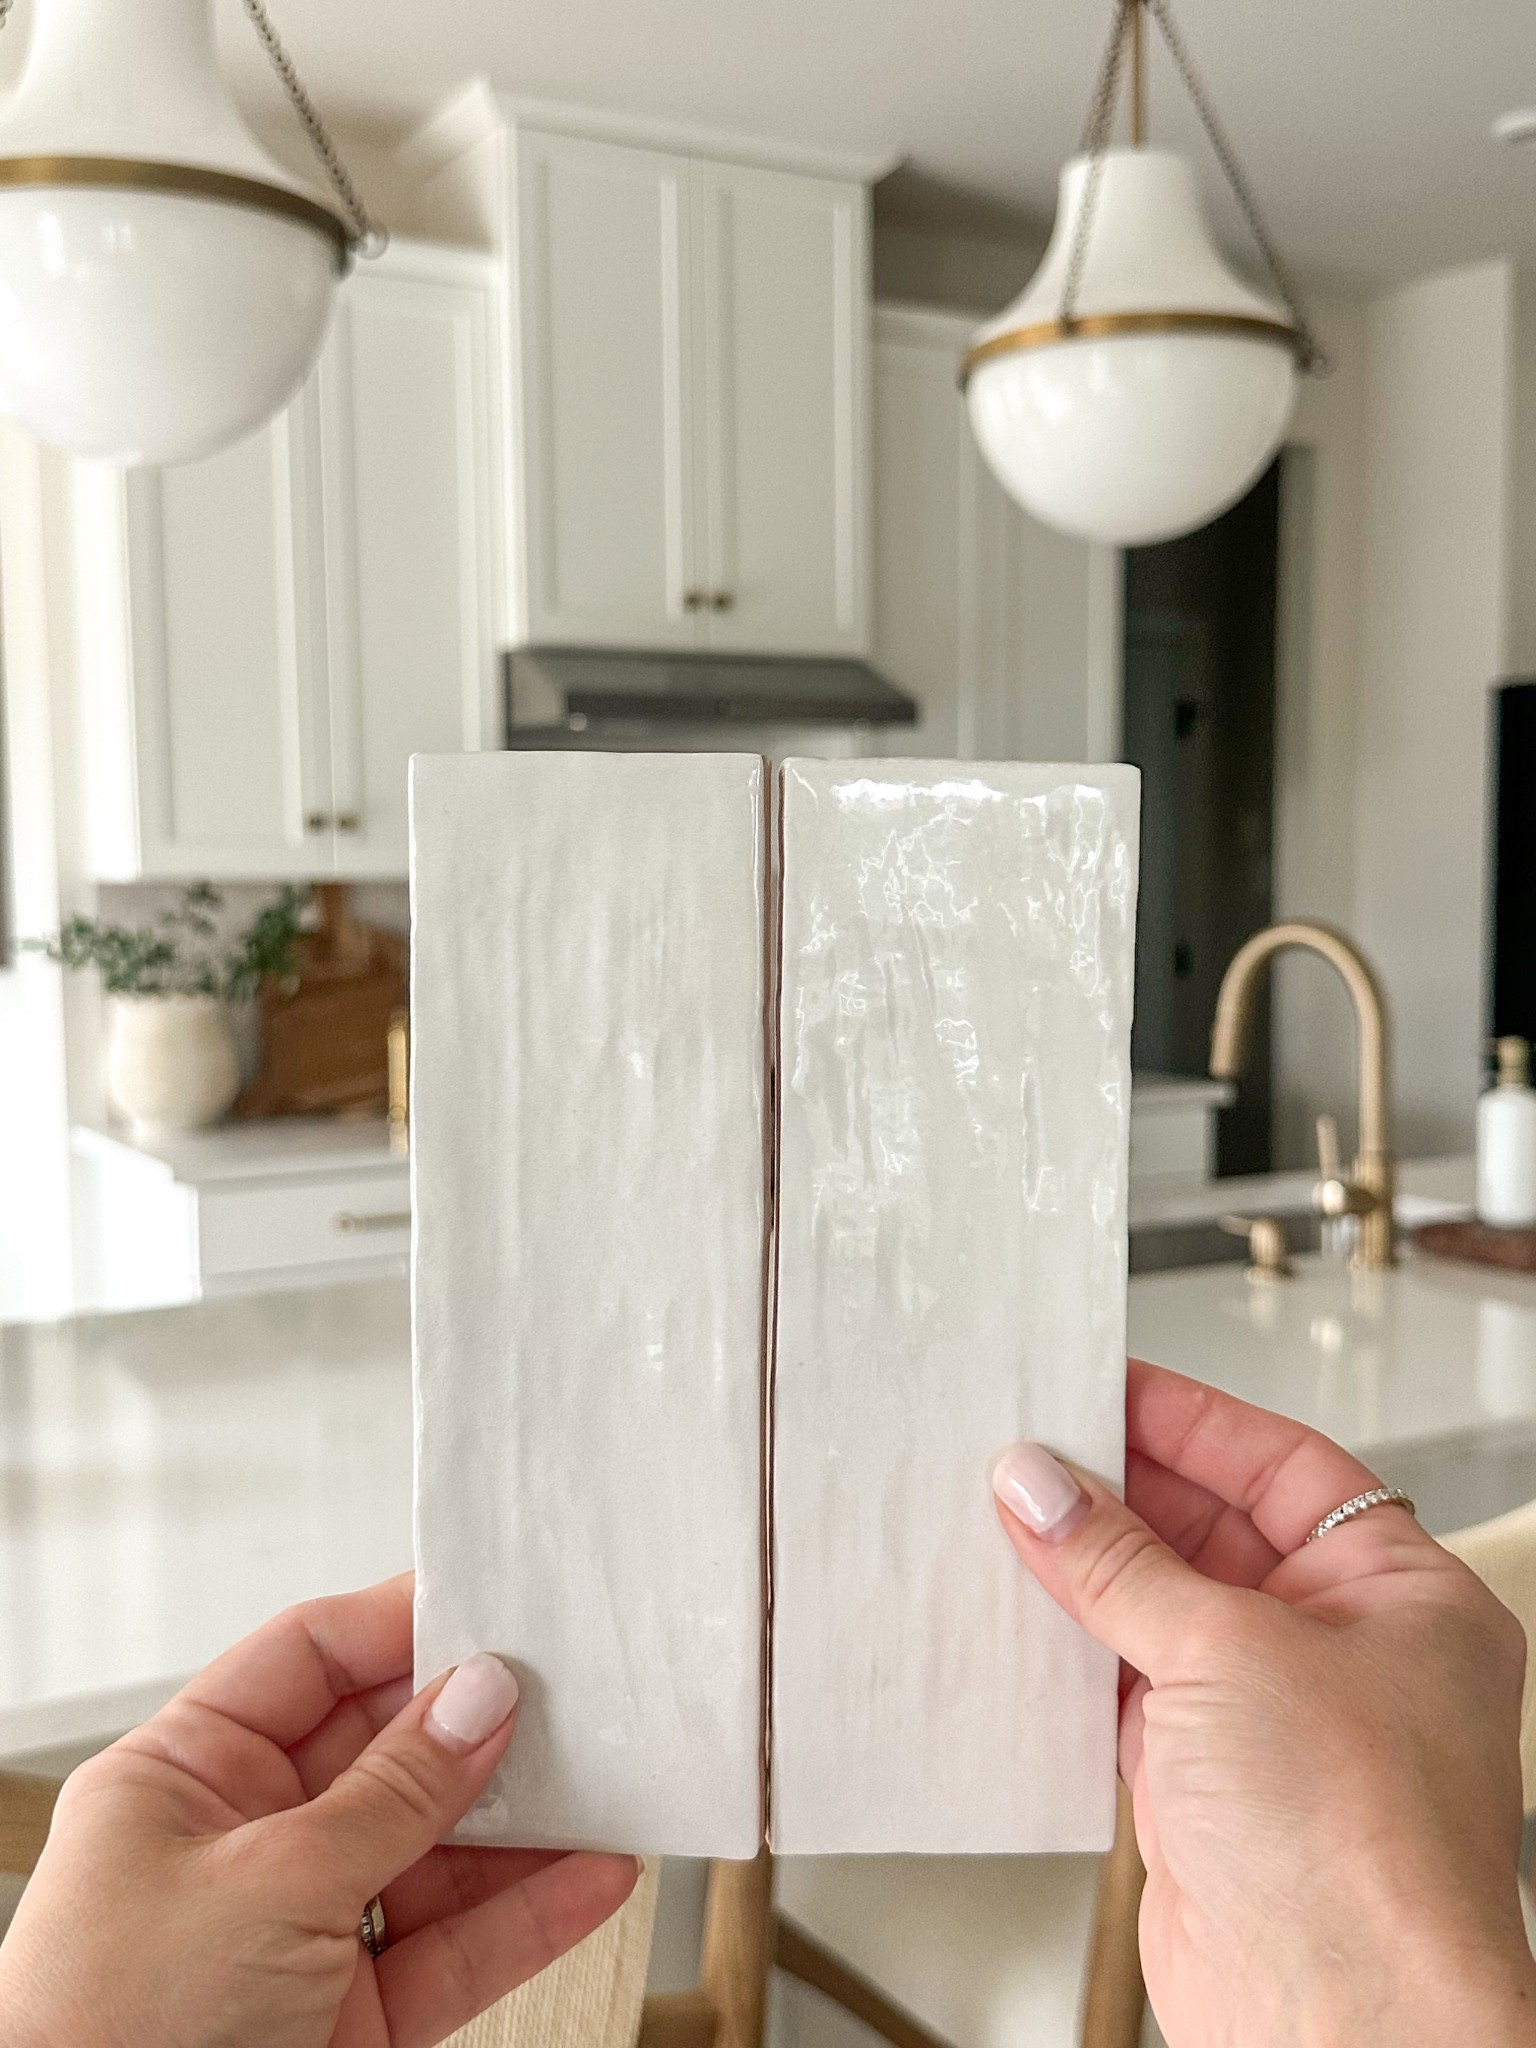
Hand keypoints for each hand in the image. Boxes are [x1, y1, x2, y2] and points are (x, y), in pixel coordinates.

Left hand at [0, 1574, 636, 2047]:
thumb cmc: (107, 2037)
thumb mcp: (265, 1884)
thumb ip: (389, 1791)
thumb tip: (478, 1696)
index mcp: (183, 1777)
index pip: (307, 1661)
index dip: (400, 1625)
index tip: (490, 1602)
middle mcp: (242, 1846)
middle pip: (385, 1751)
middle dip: (478, 1726)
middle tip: (569, 1691)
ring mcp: (300, 1934)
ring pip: (435, 1854)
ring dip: (524, 1825)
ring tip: (605, 1780)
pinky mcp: (351, 2018)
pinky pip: (455, 1949)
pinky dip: (528, 1915)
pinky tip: (591, 1876)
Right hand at [994, 1359, 1535, 2047]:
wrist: (1340, 2026)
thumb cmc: (1363, 1852)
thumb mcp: (1230, 1652)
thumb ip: (1120, 1562)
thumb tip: (1042, 1484)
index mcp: (1401, 1594)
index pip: (1283, 1466)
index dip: (1188, 1419)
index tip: (1100, 1382)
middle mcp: (1345, 1651)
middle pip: (1215, 1530)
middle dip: (1120, 1492)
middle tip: (1027, 1448)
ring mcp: (1274, 1721)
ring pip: (1162, 1608)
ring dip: (1085, 1570)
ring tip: (1005, 1516)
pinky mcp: (1207, 1786)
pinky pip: (1126, 1684)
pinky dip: (1071, 1649)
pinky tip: (1016, 1615)